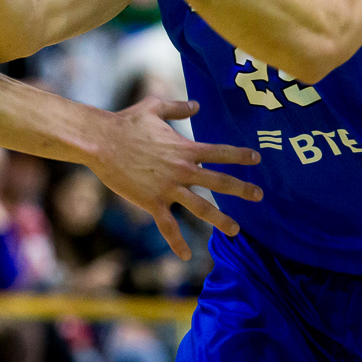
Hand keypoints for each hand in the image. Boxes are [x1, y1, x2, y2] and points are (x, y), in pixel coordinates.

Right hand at [86, 96, 261, 260]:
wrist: (102, 142)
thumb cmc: (125, 122)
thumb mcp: (154, 107)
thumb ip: (178, 107)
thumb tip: (196, 104)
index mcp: (184, 148)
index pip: (220, 152)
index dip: (240, 156)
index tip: (257, 159)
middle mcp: (182, 170)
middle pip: (219, 181)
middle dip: (242, 189)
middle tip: (259, 196)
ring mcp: (168, 188)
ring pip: (201, 208)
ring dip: (220, 219)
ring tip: (235, 230)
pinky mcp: (151, 203)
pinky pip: (168, 227)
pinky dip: (177, 242)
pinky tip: (187, 256)